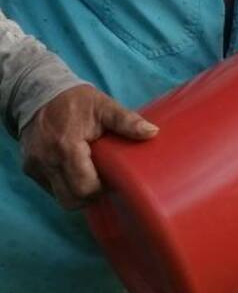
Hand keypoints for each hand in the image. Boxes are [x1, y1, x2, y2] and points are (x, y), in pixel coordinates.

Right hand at [20, 85, 157, 208]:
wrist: (37, 93)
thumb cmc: (75, 101)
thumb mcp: (103, 106)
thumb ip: (126, 120)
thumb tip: (152, 132)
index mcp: (66, 147)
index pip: (85, 187)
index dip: (102, 189)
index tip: (114, 179)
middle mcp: (47, 160)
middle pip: (71, 199)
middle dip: (91, 196)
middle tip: (105, 182)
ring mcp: (35, 166)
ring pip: (60, 197)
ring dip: (78, 193)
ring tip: (92, 176)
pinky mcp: (29, 168)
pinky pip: (50, 188)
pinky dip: (66, 185)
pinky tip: (78, 172)